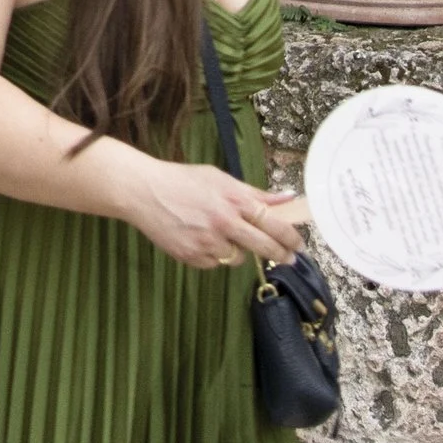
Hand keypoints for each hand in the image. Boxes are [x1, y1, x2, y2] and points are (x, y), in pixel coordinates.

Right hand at [121, 153, 310, 271]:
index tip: (299, 246)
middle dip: (280, 254)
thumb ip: (255, 193)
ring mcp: (207, 242)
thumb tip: (288, 198)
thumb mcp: (221, 179)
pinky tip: (200, 238)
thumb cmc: (182, 180)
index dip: (291, 238)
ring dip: (237, 250)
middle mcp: (224, 223)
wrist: (143, 191)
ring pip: (238, 258)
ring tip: (220, 234)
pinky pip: (214, 263)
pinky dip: (212, 255)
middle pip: (265, 247)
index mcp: (234, 200)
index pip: (274, 224)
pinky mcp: (192, 257)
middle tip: (286, 257)